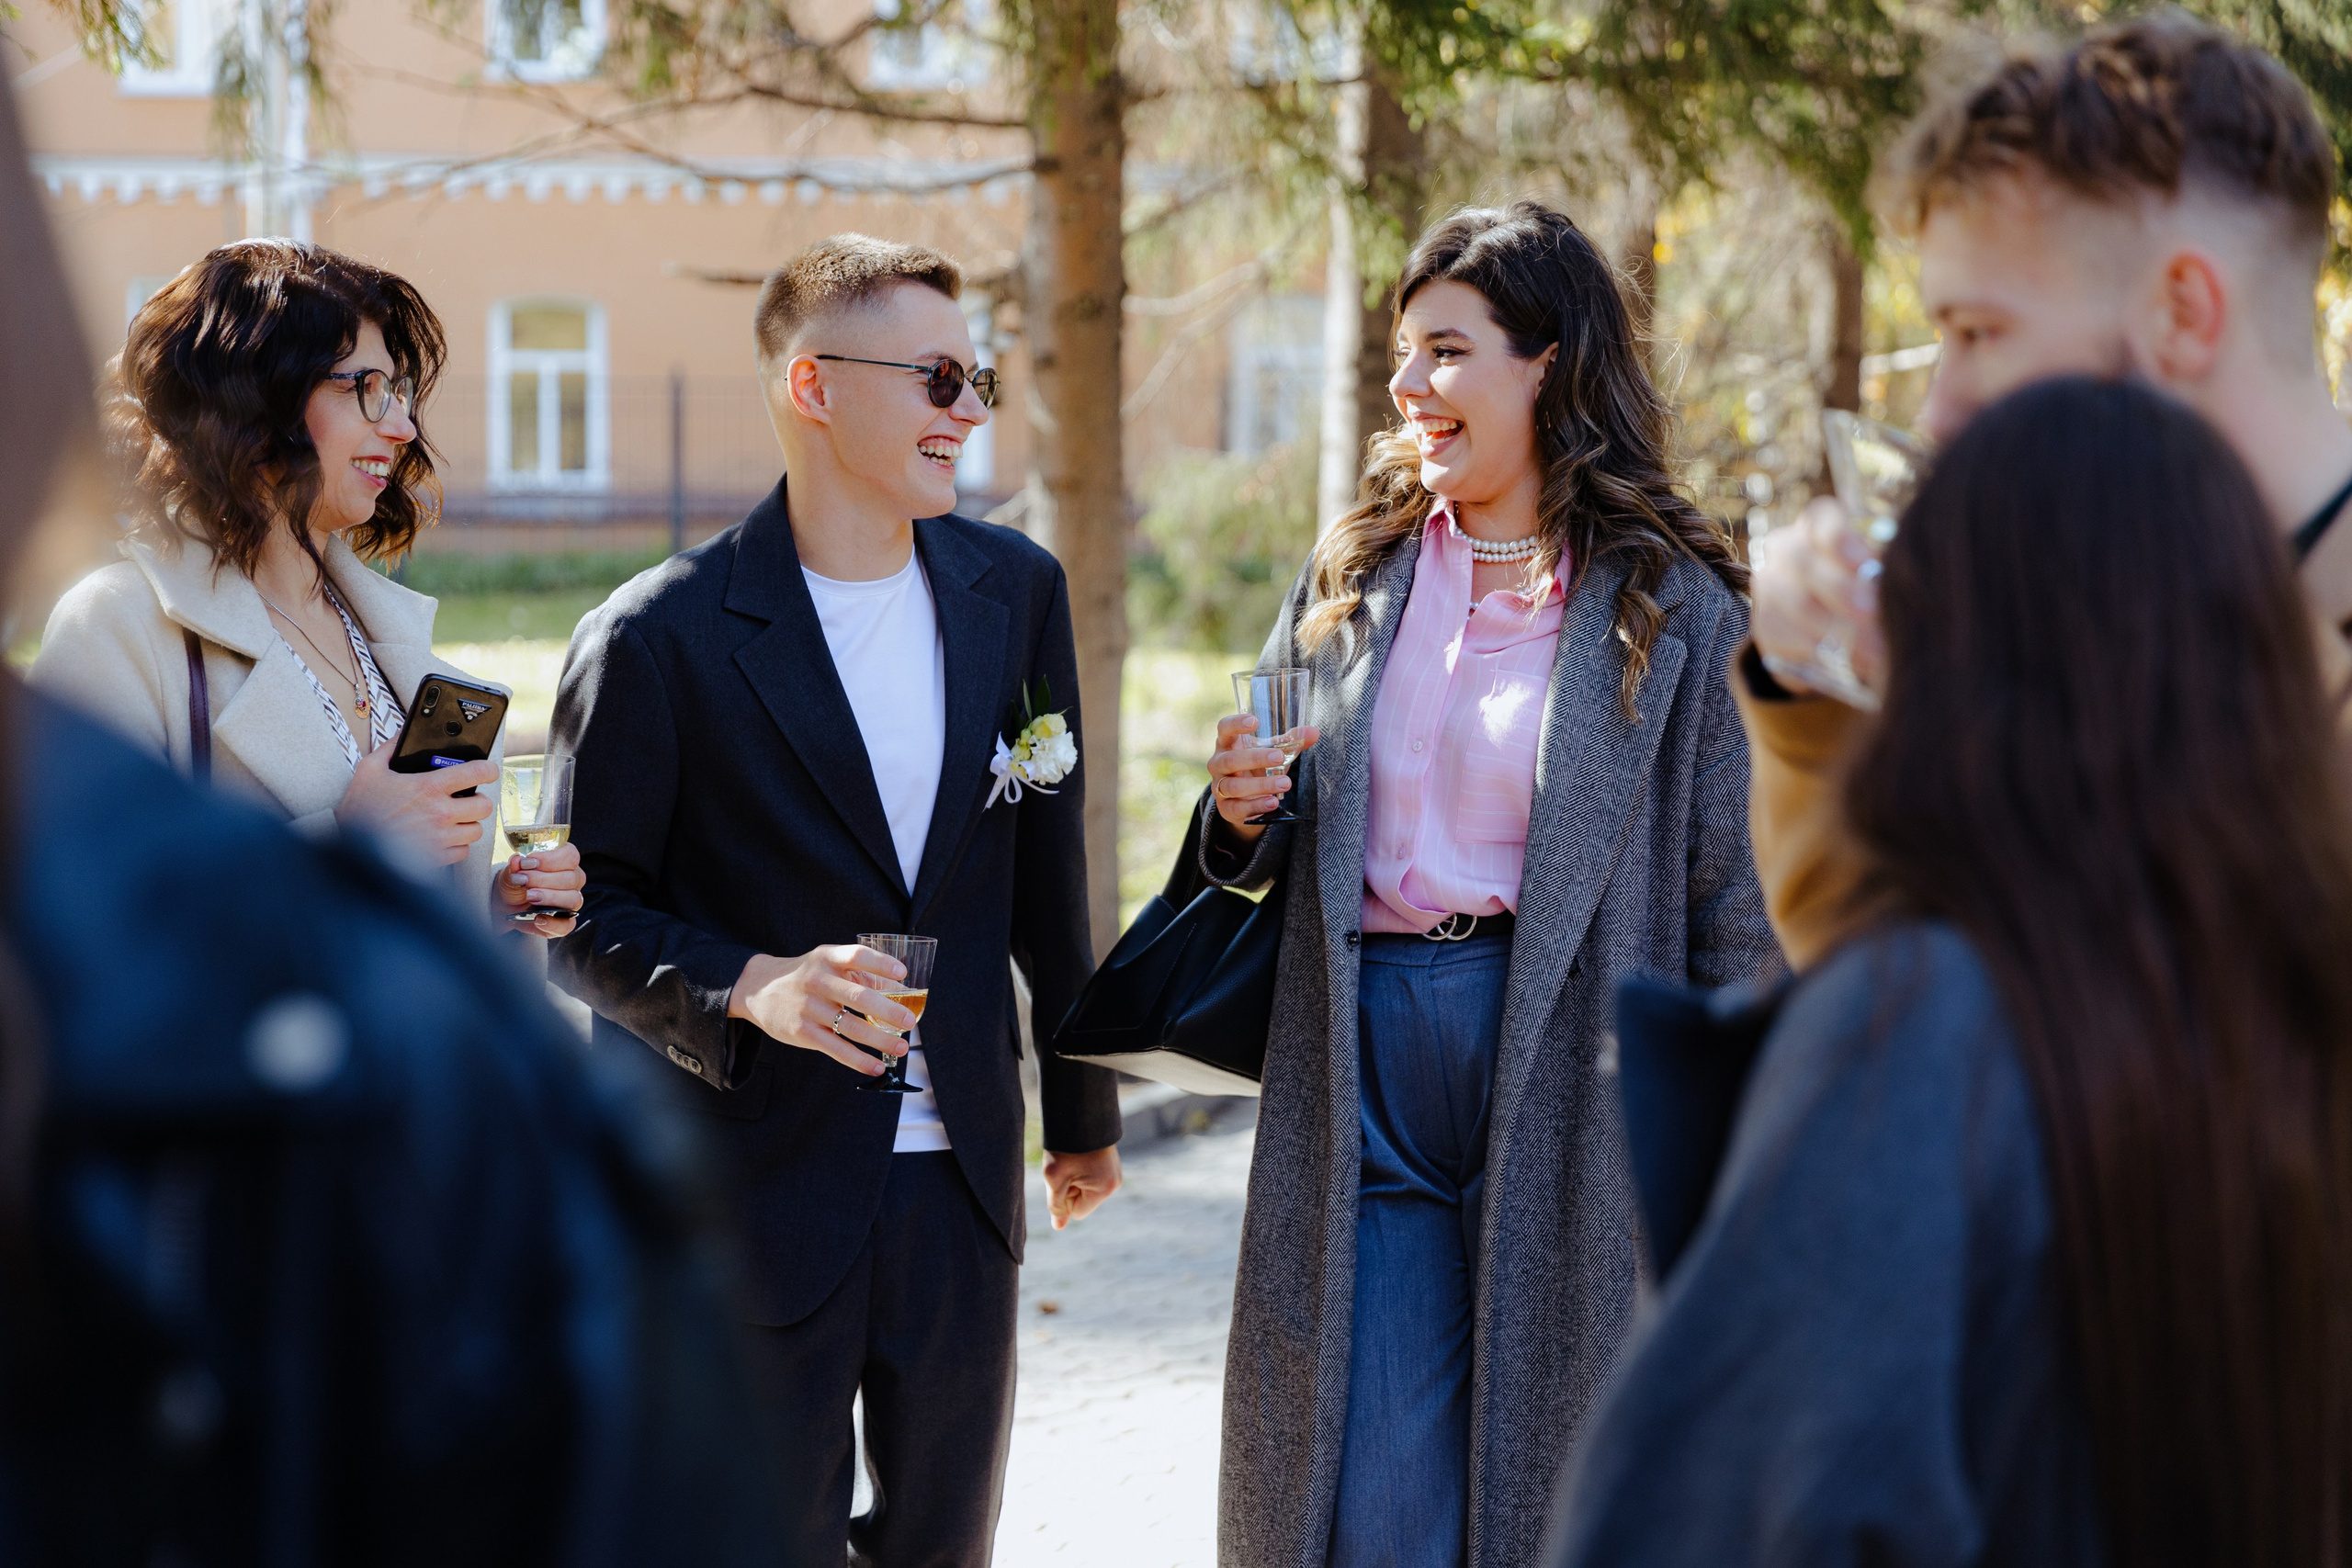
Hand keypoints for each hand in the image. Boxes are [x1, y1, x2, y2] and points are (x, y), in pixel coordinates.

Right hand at [335, 742, 497, 865]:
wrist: (350, 847)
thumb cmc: (359, 809)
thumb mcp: (370, 770)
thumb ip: (390, 749)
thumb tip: (403, 734)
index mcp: (429, 787)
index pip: (477, 773)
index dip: (488, 770)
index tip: (487, 771)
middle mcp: (440, 813)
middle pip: (484, 806)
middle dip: (478, 801)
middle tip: (468, 799)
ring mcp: (441, 838)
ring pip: (476, 831)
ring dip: (468, 824)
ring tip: (455, 820)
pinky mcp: (437, 859)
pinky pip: (463, 852)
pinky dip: (457, 846)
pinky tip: (444, 839)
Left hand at [493, 840, 583, 936]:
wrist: (505, 905)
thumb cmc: (514, 883)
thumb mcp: (510, 872)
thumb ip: (514, 867)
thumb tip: (516, 861)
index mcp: (565, 862)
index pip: (570, 856)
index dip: (551, 859)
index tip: (528, 862)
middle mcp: (573, 881)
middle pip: (571, 878)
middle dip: (544, 879)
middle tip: (522, 880)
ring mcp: (571, 903)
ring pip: (573, 899)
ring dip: (550, 897)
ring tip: (529, 896)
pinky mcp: (565, 923)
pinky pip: (567, 925)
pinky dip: (553, 923)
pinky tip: (537, 919)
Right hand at [727, 944, 918, 1077]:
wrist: (757, 989)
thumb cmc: (805, 975)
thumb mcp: (826, 962)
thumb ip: (858, 972)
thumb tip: (900, 989)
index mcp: (826, 958)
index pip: (856, 956)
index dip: (881, 963)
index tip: (903, 973)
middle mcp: (817, 980)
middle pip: (858, 996)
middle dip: (888, 1010)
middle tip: (909, 1021)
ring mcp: (808, 1008)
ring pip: (850, 1027)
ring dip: (880, 1040)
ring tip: (901, 1048)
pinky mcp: (802, 1032)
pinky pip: (835, 1049)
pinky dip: (858, 1060)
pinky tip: (876, 1065)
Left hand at [1044, 1145, 1121, 1229]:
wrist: (1079, 1113)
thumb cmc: (1066, 1146)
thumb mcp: (1054, 1178)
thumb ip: (1056, 1205)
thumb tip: (1058, 1227)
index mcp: (1104, 1189)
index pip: (1076, 1212)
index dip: (1064, 1197)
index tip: (1064, 1176)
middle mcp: (1114, 1183)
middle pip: (1083, 1202)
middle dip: (1071, 1188)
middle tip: (1067, 1165)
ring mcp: (1114, 1173)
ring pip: (1085, 1190)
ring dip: (1074, 1178)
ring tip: (1073, 1158)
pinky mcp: (1110, 1165)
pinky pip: (1090, 1179)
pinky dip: (1081, 1171)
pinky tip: (1080, 1155)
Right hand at [1207, 714, 1320, 843]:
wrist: (1244, 800)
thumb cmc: (1256, 767)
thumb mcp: (1271, 751)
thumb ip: (1290, 741)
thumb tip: (1314, 733)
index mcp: (1228, 744)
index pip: (1224, 728)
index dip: (1236, 724)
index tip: (1254, 721)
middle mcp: (1218, 764)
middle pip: (1230, 759)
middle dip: (1255, 758)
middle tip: (1279, 757)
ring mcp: (1219, 787)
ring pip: (1233, 786)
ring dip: (1260, 785)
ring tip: (1285, 783)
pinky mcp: (1225, 808)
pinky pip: (1237, 808)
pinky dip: (1256, 805)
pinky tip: (1273, 802)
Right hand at [1750, 497, 1885, 696]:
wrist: (1822, 626)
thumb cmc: (1863, 590)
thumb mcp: (1877, 575)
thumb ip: (1882, 576)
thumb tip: (1897, 592)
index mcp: (1817, 526)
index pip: (1822, 521)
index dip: (1840, 539)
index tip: (1863, 562)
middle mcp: (1785, 549)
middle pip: (1802, 561)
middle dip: (1840, 589)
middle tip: (1872, 613)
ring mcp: (1769, 587)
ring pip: (1798, 605)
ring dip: (1839, 630)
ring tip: (1878, 651)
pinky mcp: (1764, 626)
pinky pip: (1793, 640)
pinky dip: (1827, 656)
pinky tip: (1858, 665)